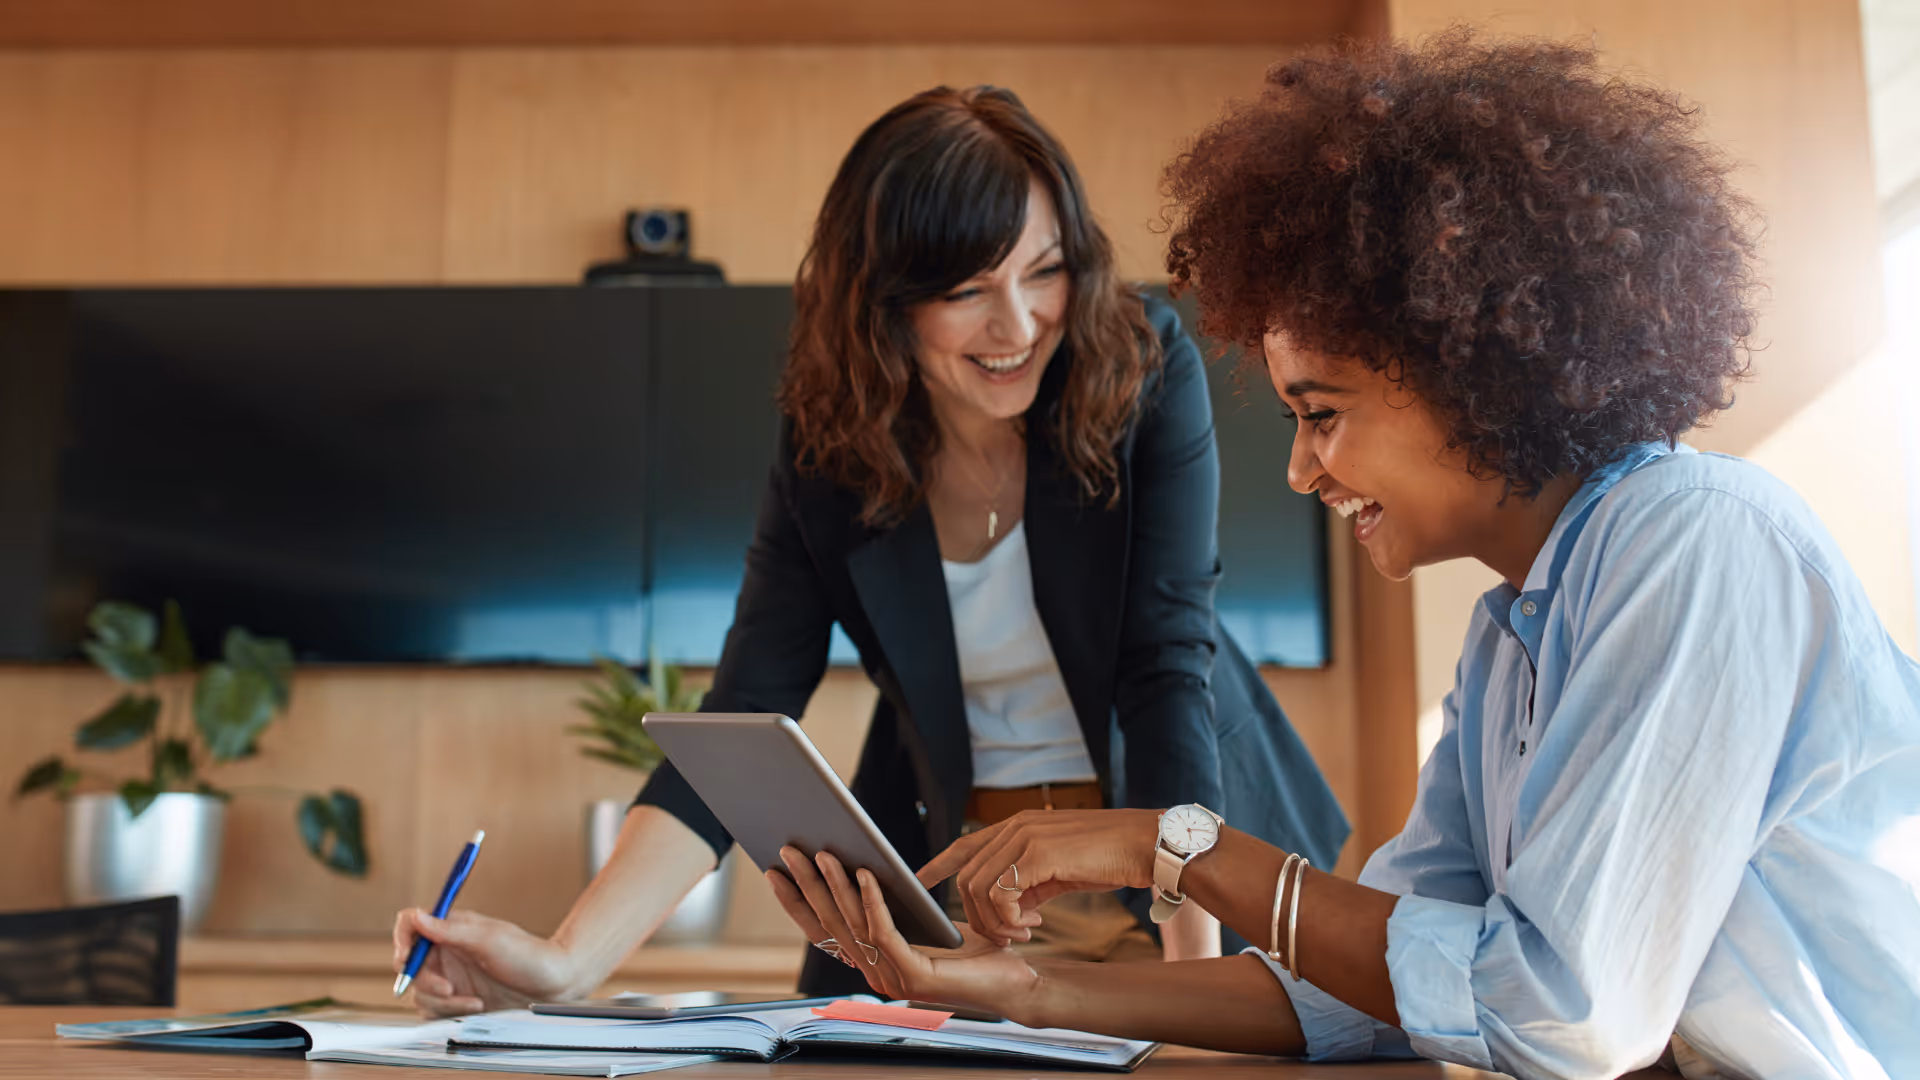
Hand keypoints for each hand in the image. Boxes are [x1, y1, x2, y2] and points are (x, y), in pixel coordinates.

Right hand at [392, 907, 579, 1017]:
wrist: (553, 985)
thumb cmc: (528, 956)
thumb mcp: (489, 939)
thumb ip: (450, 930)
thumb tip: (418, 916)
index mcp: (451, 928)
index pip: (410, 926)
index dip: (402, 940)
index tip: (407, 958)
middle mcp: (447, 951)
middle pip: (409, 964)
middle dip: (425, 980)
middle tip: (447, 988)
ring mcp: (451, 975)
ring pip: (420, 991)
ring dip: (442, 1000)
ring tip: (473, 1000)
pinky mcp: (457, 998)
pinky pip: (434, 1009)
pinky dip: (450, 1011)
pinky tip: (476, 1006)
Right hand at [765, 847, 1039, 1017]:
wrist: (1015, 979)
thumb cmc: (974, 949)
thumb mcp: (923, 920)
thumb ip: (893, 906)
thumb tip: (860, 864)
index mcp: (873, 962)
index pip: (823, 931)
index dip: (796, 901)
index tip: (776, 869)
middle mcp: (875, 974)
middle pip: (830, 924)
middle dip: (806, 884)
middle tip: (789, 849)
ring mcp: (892, 978)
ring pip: (853, 925)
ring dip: (835, 886)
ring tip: (824, 853)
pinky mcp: (915, 976)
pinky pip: (885, 932)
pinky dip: (872, 901)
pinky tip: (867, 873)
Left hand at [917, 809, 1160, 944]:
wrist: (1146, 845)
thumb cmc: (1109, 857)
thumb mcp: (1059, 867)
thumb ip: (1030, 879)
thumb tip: (1012, 906)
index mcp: (1019, 826)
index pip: (965, 844)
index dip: (938, 864)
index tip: (919, 880)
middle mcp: (1016, 826)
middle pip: (967, 877)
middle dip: (978, 916)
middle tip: (1009, 935)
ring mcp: (1025, 837)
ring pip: (978, 889)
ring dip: (996, 922)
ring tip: (1024, 932)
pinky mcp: (1038, 853)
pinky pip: (1001, 894)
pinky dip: (1009, 918)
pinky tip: (1035, 923)